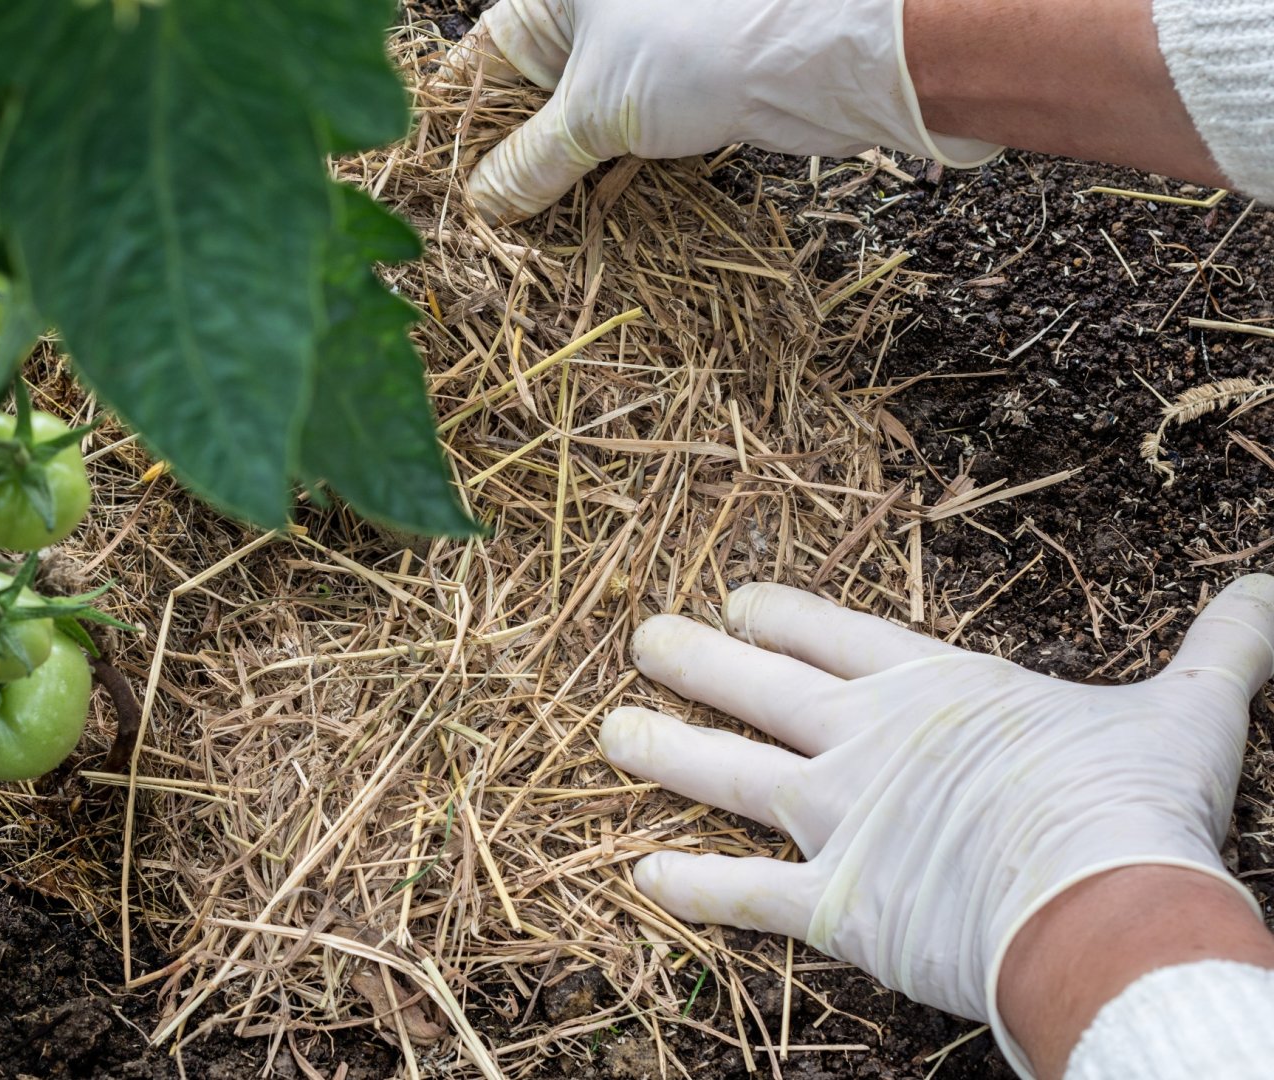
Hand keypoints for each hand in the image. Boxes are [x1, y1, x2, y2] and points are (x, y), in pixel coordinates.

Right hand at [453, 0, 1000, 219]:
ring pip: (573, 119)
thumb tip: (482, 202)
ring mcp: (636, 47)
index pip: (477, 60)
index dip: (454, 125)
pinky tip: (583, 213)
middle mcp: (591, 12)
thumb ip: (529, 161)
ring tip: (522, 229)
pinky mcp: (677, 85)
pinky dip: (601, 172)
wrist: (820, 52)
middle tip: (478, 219)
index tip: (433, 182)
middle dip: (504, 158)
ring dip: (554, 174)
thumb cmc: (697, 43)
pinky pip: (620, 133)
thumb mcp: (592, 111)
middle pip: (524, 94)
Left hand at [602, 576, 1273, 1074]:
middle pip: (759, 688)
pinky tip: (640, 877)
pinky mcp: (832, 900)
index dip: (781, 614)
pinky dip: (690, 887)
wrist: (1108, 901)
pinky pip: (741, 893)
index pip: (834, 633)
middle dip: (698, 661)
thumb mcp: (1188, 708)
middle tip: (644, 639)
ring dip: (664, 751)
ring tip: (609, 733)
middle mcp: (864, 741)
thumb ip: (1223, 646)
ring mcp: (838, 818)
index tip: (739, 598)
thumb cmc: (1137, 802)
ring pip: (725, 774)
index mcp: (932, 687)